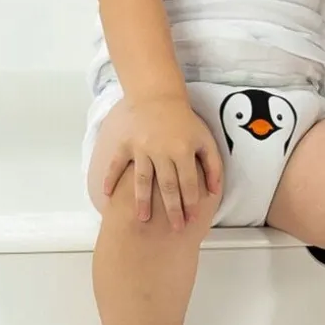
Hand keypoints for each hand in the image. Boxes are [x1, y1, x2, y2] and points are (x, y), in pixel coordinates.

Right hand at [101, 96, 222, 231]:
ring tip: (143, 220)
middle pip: (168, 186)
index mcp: (183, 150)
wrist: (157, 95)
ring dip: (143, 201)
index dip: (191, 203)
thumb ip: (213, 164)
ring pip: (143, 180)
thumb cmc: (184, 121)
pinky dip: (111, 179)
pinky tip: (108, 196)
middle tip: (175, 228)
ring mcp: (142, 148)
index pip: (189, 183)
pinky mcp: (126, 143)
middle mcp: (162, 151)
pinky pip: (117, 164)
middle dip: (173, 209)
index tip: (192, 220)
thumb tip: (216, 191)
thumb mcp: (204, 138)